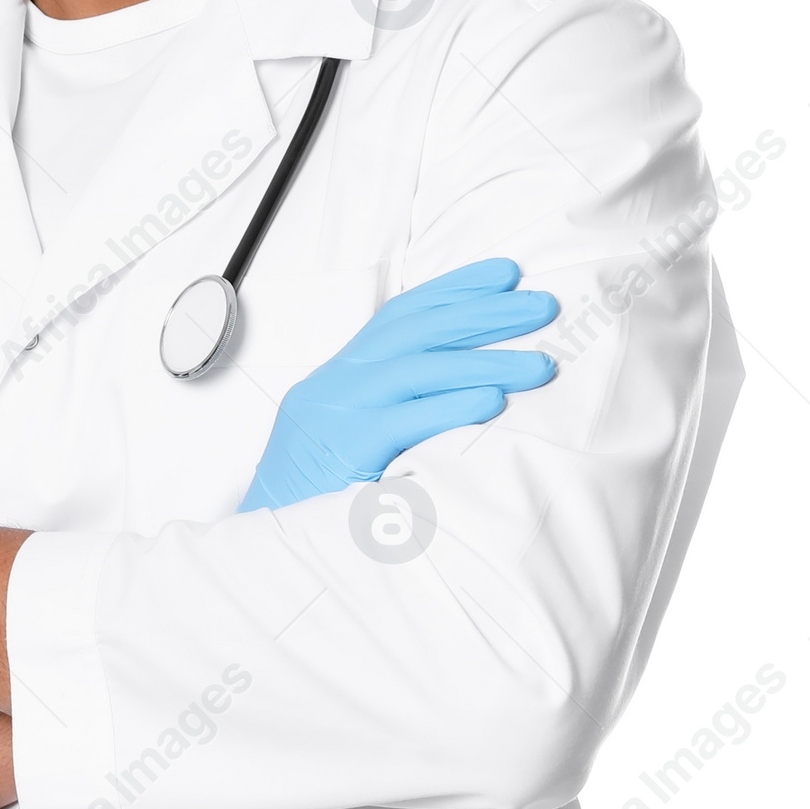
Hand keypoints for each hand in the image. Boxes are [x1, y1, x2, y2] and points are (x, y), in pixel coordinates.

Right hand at [240, 259, 558, 510]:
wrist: (265, 534)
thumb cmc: (318, 490)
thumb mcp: (350, 430)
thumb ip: (392, 403)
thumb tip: (463, 384)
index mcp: (343, 372)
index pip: (403, 313)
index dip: (455, 289)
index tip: (507, 274)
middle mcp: (340, 381)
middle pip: (418, 330)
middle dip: (485, 313)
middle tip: (544, 306)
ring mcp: (339, 412)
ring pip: (420, 369)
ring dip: (487, 361)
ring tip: (541, 365)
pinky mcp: (346, 450)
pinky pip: (406, 419)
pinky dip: (452, 405)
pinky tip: (492, 399)